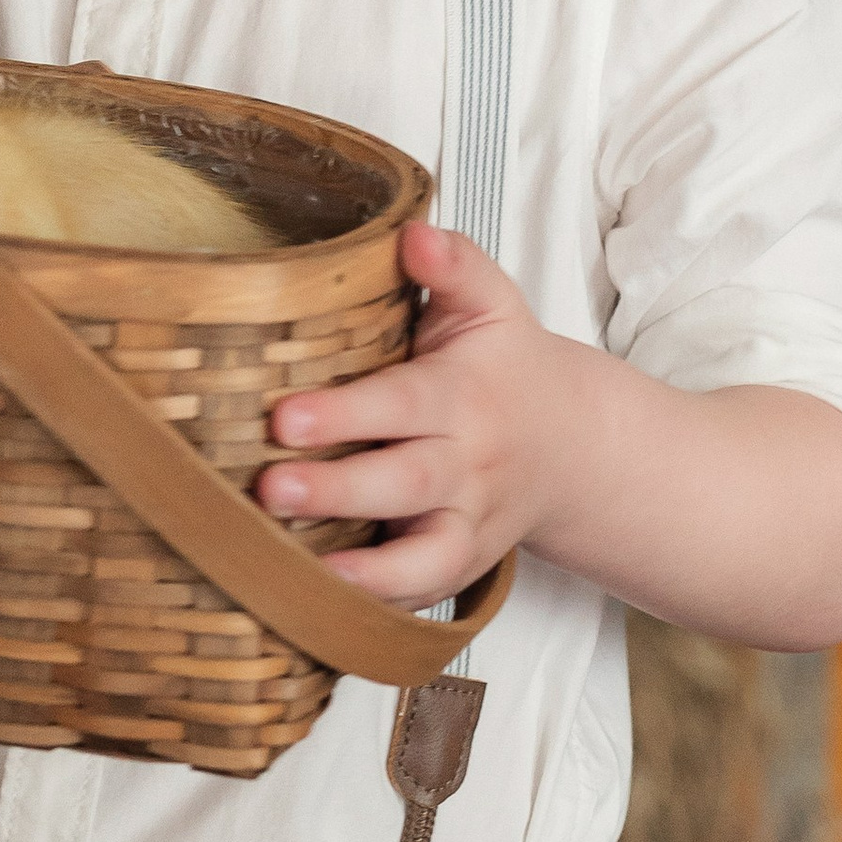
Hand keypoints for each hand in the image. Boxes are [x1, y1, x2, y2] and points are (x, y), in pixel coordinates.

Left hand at [257, 221, 841, 643]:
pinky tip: (314, 607)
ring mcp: (467, 524)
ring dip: (358, 570)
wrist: (574, 446)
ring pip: (420, 556)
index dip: (343, 413)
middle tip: (267, 488)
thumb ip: (454, 265)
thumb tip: (411, 234)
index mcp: (462, 396)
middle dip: (336, 490)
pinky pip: (422, 596)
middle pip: (403, 484)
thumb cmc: (505, 367)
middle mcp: (468, 466)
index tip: (282, 416)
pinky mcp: (459, 567)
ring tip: (287, 567)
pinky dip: (377, 607)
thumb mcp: (491, 304)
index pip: (401, 403)